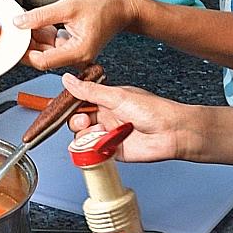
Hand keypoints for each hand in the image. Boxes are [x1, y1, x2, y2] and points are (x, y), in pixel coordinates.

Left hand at [16, 0, 139, 70]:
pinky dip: (44, 33)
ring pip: (46, 50)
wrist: (123, 7)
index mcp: (77, 53)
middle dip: (28, 41)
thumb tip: (20, 23)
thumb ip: (41, 16)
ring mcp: (74, 54)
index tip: (14, 39)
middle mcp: (76, 58)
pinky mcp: (73, 47)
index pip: (42, 61)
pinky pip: (53, 44)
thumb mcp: (69, 6)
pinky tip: (39, 21)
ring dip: (35, 37)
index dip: (24, 51)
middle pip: (42, 57)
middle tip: (16, 25)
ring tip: (28, 19)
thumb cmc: (105, 6)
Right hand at [57, 72, 190, 163]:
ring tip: (99, 133)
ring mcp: (108, 135)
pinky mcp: (112, 151)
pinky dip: (92, 150)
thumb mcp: (117, 96)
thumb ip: (90, 91)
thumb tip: (68, 79)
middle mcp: (106, 117)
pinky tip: (100, 144)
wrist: (171, 132)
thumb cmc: (153, 110)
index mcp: (107, 100)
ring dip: (85, 136)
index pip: (80, 102)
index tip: (61, 107)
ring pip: (83, 138)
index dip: (70, 105)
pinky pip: (93, 152)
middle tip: (85, 121)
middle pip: (77, 121)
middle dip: (76, 121)